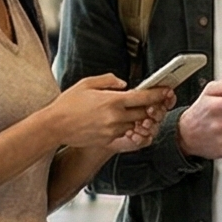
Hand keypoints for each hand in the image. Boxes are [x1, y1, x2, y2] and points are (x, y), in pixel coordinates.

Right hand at [43, 75, 168, 151]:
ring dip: (136, 119)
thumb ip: (108, 80)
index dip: (158, 94)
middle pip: (144, 113)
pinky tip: (116, 122)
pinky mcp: (108, 140)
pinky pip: (124, 134)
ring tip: (129, 112)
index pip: (143, 97)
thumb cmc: (68, 103)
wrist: (55, 126)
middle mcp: (115, 116)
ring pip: (135, 125)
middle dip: (149, 107)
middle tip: (150, 102)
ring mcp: (112, 130)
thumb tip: (123, 84)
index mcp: (112, 100)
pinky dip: (125, 128)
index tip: (167, 91)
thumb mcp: (87, 83)